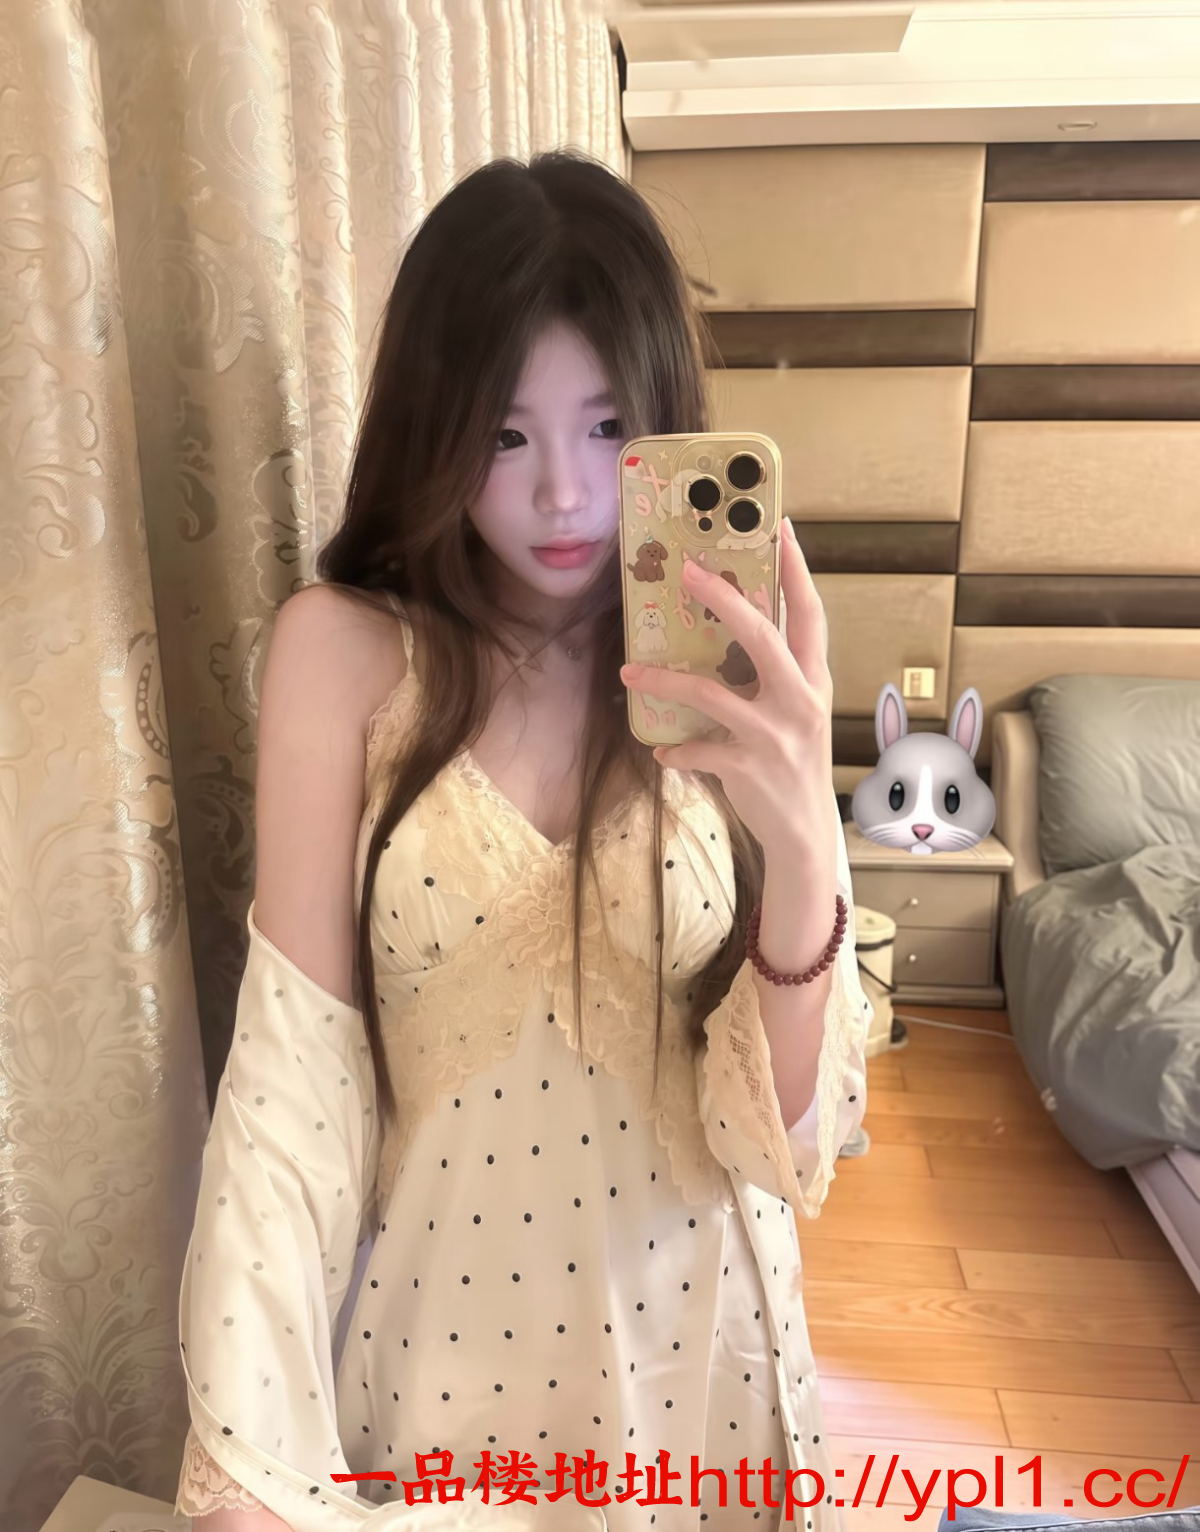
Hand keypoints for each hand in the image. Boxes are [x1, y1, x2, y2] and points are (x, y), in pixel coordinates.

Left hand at [619, 519, 835, 859]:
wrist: (804, 832)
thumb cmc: (792, 761)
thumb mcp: (795, 709)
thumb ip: (774, 670)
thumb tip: (736, 620)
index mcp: (813, 678)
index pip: (809, 613)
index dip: (796, 570)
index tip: (781, 527)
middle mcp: (801, 700)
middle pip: (763, 637)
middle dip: (725, 600)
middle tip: (687, 570)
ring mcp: (776, 735)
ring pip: (713, 694)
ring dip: (666, 680)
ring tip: (630, 671)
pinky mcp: (750, 768)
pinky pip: (699, 750)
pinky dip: (675, 750)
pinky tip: (660, 750)